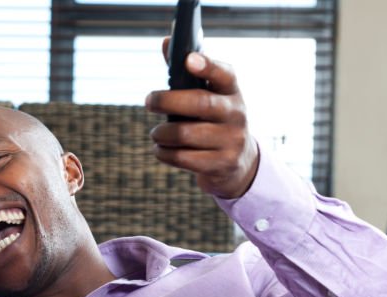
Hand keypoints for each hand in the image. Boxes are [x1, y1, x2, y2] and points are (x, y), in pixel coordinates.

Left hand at [145, 39, 259, 198]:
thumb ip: (185, 73)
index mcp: (231, 91)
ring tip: (155, 133)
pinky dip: (165, 153)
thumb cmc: (211, 120)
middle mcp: (236, 113)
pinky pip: (185, 158)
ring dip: (163, 133)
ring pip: (187, 133)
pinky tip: (160, 149)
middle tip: (149, 101)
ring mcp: (231, 140)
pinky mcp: (222, 163)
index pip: (224, 74)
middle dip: (168, 101)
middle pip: (201, 103)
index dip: (207, 66)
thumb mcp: (207, 96)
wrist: (237, 161)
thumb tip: (167, 42)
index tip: (189, 59)